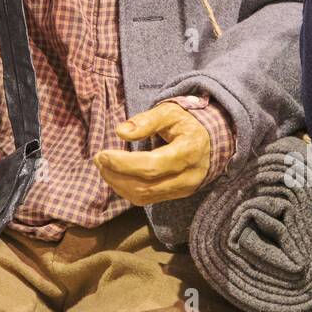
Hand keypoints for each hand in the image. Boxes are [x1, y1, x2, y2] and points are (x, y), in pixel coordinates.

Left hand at [94, 101, 210, 204]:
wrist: (211, 139)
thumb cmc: (188, 123)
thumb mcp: (170, 112)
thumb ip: (146, 120)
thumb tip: (121, 132)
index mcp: (188, 151)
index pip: (152, 166)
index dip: (123, 163)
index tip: (103, 154)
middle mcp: (188, 176)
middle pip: (145, 185)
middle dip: (116, 175)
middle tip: (99, 159)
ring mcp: (184, 189)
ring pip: (144, 196)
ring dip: (118, 185)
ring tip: (104, 167)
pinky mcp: (177, 195)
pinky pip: (148, 199)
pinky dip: (127, 190)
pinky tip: (117, 176)